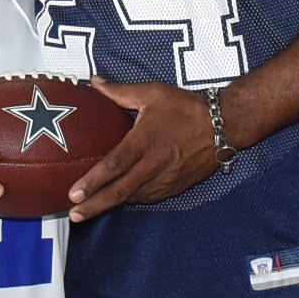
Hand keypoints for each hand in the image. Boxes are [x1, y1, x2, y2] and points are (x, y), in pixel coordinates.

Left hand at [69, 80, 219, 220]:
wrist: (224, 125)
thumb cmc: (186, 107)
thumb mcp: (152, 92)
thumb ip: (120, 91)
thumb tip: (94, 82)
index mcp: (144, 142)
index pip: (114, 165)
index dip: (92, 182)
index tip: (73, 193)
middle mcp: (153, 165)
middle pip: (120, 191)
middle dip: (95, 205)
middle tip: (74, 215)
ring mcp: (165, 179)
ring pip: (134, 197)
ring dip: (111, 206)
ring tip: (88, 212)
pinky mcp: (176, 186)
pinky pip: (149, 197)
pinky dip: (132, 200)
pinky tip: (119, 201)